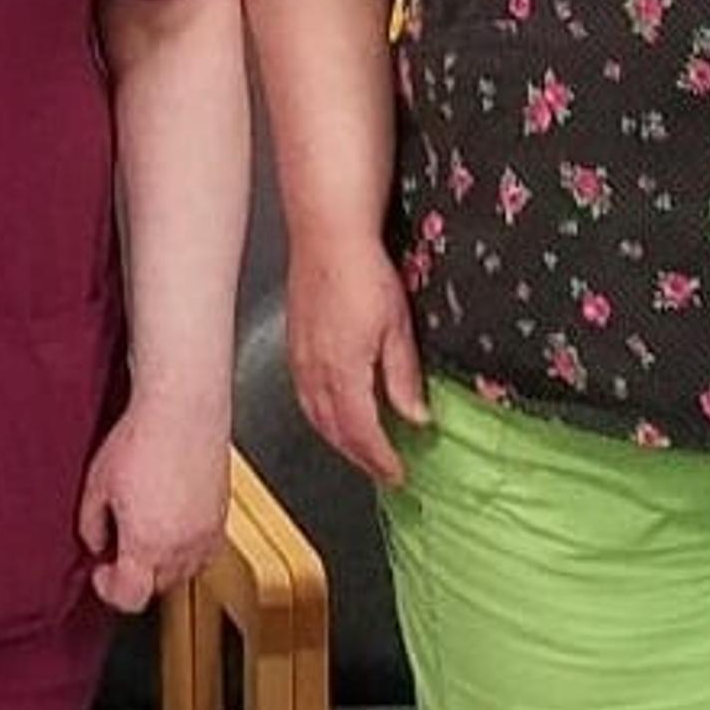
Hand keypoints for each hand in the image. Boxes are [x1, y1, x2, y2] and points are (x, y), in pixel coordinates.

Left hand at [77, 393, 233, 614]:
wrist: (183, 408)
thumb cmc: (143, 438)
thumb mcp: (97, 484)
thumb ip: (91, 523)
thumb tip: (97, 540)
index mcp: (147, 544)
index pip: (130, 597)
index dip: (109, 589)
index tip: (101, 571)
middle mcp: (182, 546)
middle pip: (157, 587)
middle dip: (136, 574)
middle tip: (119, 547)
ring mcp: (207, 532)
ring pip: (184, 571)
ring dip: (163, 564)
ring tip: (147, 534)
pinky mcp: (221, 516)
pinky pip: (205, 550)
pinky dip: (187, 547)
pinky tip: (172, 522)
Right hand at [285, 239, 425, 487]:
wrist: (326, 236)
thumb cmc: (361, 271)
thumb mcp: (398, 327)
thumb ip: (403, 377)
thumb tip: (415, 417)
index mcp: (343, 372)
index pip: (362, 433)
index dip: (380, 459)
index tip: (398, 474)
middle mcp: (315, 372)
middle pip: (336, 432)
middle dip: (360, 457)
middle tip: (382, 471)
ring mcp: (300, 360)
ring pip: (316, 418)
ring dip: (339, 441)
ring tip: (361, 452)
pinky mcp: (295, 346)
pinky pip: (305, 398)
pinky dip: (321, 418)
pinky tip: (332, 414)